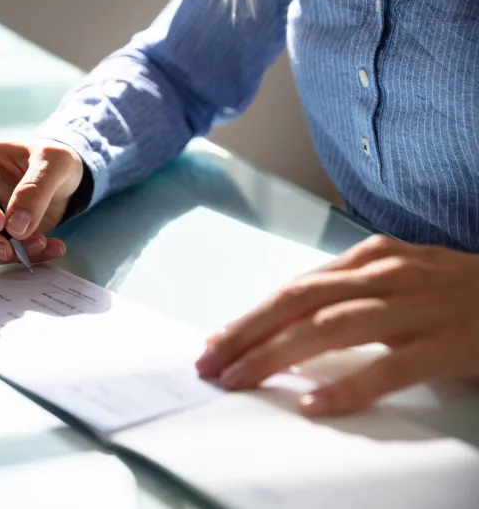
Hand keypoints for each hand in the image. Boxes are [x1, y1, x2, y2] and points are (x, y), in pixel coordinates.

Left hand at [195, 235, 478, 416]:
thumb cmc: (454, 289)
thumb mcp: (395, 277)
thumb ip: (345, 291)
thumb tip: (286, 317)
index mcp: (369, 259)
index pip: (294, 288)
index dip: (250, 317)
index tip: (214, 342)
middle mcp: (384, 275)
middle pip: (299, 302)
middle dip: (248, 334)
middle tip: (210, 364)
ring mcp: (416, 307)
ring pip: (331, 328)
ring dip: (277, 356)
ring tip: (240, 380)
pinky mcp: (447, 343)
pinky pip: (390, 368)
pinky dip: (348, 385)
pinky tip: (313, 404)